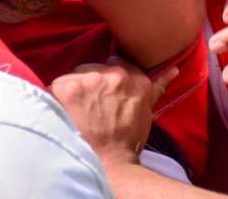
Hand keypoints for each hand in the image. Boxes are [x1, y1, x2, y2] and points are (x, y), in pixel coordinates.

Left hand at [50, 60, 175, 166]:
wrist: (109, 163)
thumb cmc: (126, 140)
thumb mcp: (145, 111)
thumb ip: (155, 86)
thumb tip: (172, 68)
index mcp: (136, 79)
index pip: (115, 63)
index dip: (106, 79)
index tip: (104, 94)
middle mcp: (114, 75)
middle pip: (91, 69)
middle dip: (88, 85)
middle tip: (90, 109)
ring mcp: (89, 80)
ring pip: (72, 76)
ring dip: (72, 91)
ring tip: (78, 114)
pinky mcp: (66, 87)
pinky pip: (55, 85)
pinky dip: (57, 99)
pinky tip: (65, 114)